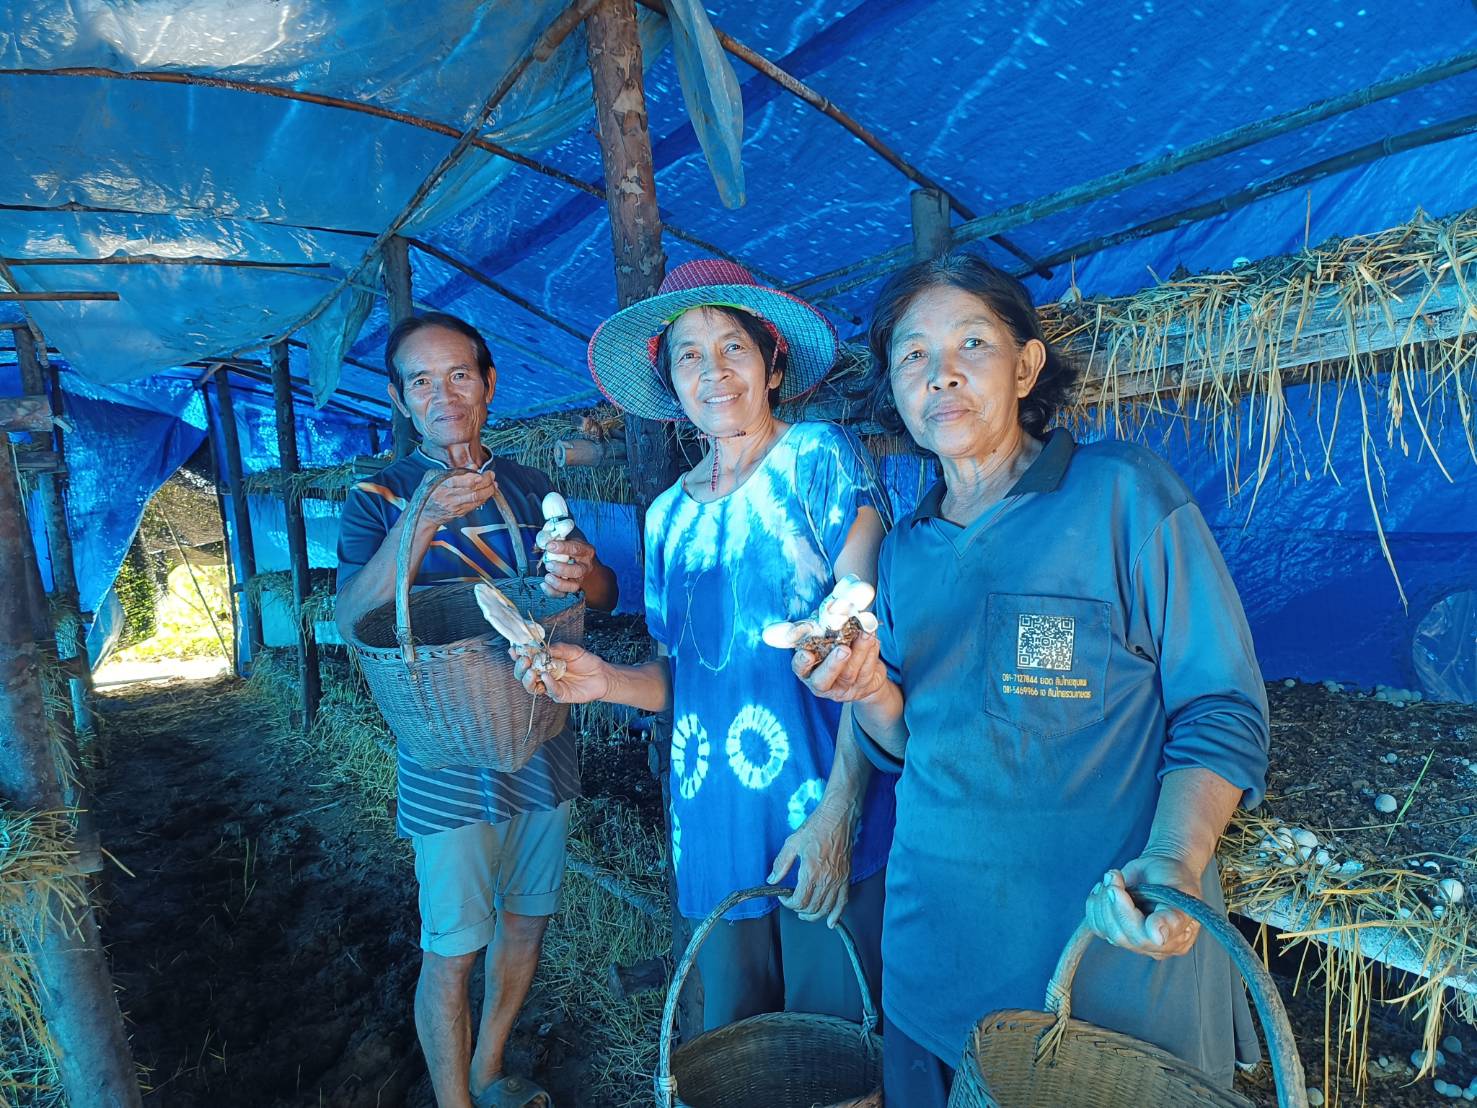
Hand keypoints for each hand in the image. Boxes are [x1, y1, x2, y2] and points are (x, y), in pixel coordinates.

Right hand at [418, 469, 497, 529]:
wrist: (423, 513)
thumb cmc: (429, 491)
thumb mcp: (434, 475)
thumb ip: (453, 470)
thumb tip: (472, 466)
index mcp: (441, 486)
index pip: (459, 482)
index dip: (472, 479)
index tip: (481, 474)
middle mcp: (449, 497)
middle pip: (472, 491)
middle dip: (485, 483)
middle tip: (491, 475)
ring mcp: (455, 506)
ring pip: (476, 499)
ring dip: (488, 491)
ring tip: (494, 484)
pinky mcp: (460, 512)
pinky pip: (475, 505)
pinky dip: (484, 498)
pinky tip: (489, 492)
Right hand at [511, 642, 609, 704]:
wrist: (602, 675)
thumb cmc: (586, 662)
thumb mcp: (573, 650)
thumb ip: (558, 649)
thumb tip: (543, 649)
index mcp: (544, 662)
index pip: (526, 659)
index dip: (518, 655)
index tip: (514, 649)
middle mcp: (543, 675)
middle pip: (523, 674)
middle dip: (520, 667)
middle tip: (524, 660)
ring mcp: (550, 686)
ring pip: (531, 687)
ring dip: (528, 679)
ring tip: (531, 671)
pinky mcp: (559, 695)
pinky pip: (550, 691)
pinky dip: (547, 684)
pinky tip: (546, 677)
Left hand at [540, 538, 594, 597]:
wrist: (585, 565)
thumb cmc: (573, 549)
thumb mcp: (569, 537)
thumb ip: (557, 534)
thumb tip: (543, 537)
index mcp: (585, 551)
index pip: (576, 549)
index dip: (563, 548)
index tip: (549, 546)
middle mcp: (584, 567)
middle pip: (577, 571)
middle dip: (561, 569)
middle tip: (548, 564)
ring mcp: (579, 580)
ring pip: (572, 586)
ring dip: (558, 583)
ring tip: (547, 577)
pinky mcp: (571, 589)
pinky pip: (563, 595)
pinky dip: (552, 592)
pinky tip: (544, 584)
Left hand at [767, 801, 856, 926]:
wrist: (838, 817)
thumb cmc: (815, 827)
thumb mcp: (792, 842)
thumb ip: (781, 863)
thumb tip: (772, 880)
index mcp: (811, 871)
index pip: (799, 900)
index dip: (788, 904)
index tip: (783, 897)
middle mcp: (826, 879)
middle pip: (813, 907)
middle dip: (800, 911)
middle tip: (793, 905)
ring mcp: (838, 880)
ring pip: (827, 908)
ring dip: (815, 915)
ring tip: (806, 914)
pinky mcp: (846, 877)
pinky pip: (843, 901)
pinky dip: (837, 914)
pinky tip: (832, 922)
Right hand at [793, 632, 888, 704]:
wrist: (864, 675)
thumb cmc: (839, 651)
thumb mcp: (828, 640)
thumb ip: (825, 628)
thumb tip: (830, 609)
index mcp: (807, 669)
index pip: (799, 668)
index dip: (802, 662)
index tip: (808, 654)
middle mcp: (821, 682)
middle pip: (823, 679)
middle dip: (833, 664)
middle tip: (844, 649)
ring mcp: (841, 688)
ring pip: (849, 673)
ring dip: (859, 651)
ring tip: (866, 634)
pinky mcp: (860, 688)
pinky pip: (866, 671)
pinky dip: (871, 654)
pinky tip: (873, 640)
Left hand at [1085, 852, 1202, 959]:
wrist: (1161, 869)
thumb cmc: (1175, 878)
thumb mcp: (1183, 890)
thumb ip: (1173, 916)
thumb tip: (1158, 938)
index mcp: (1176, 940)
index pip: (1147, 938)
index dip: (1127, 916)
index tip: (1117, 891)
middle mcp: (1153, 946)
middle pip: (1122, 935)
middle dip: (1112, 902)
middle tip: (1113, 876)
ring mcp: (1132, 941)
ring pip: (1106, 930)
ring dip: (1102, 899)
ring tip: (1112, 876)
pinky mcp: (1114, 931)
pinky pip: (1096, 925)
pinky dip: (1095, 904)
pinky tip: (1105, 888)